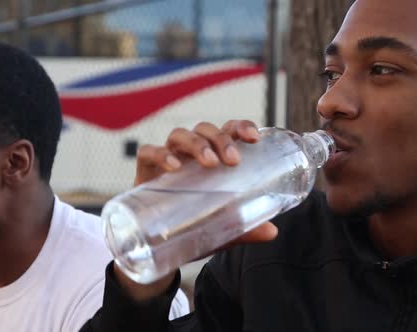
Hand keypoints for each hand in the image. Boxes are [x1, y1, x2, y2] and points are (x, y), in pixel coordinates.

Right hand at [116, 120, 277, 301]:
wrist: (156, 243)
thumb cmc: (191, 224)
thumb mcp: (220, 228)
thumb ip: (244, 228)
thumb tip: (272, 232)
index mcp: (211, 156)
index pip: (227, 130)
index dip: (240, 127)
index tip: (254, 138)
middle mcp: (189, 152)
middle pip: (205, 130)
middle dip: (220, 139)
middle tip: (232, 160)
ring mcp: (167, 157)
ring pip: (180, 135)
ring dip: (196, 143)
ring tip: (209, 163)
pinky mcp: (145, 169)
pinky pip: (149, 151)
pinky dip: (161, 154)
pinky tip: (174, 167)